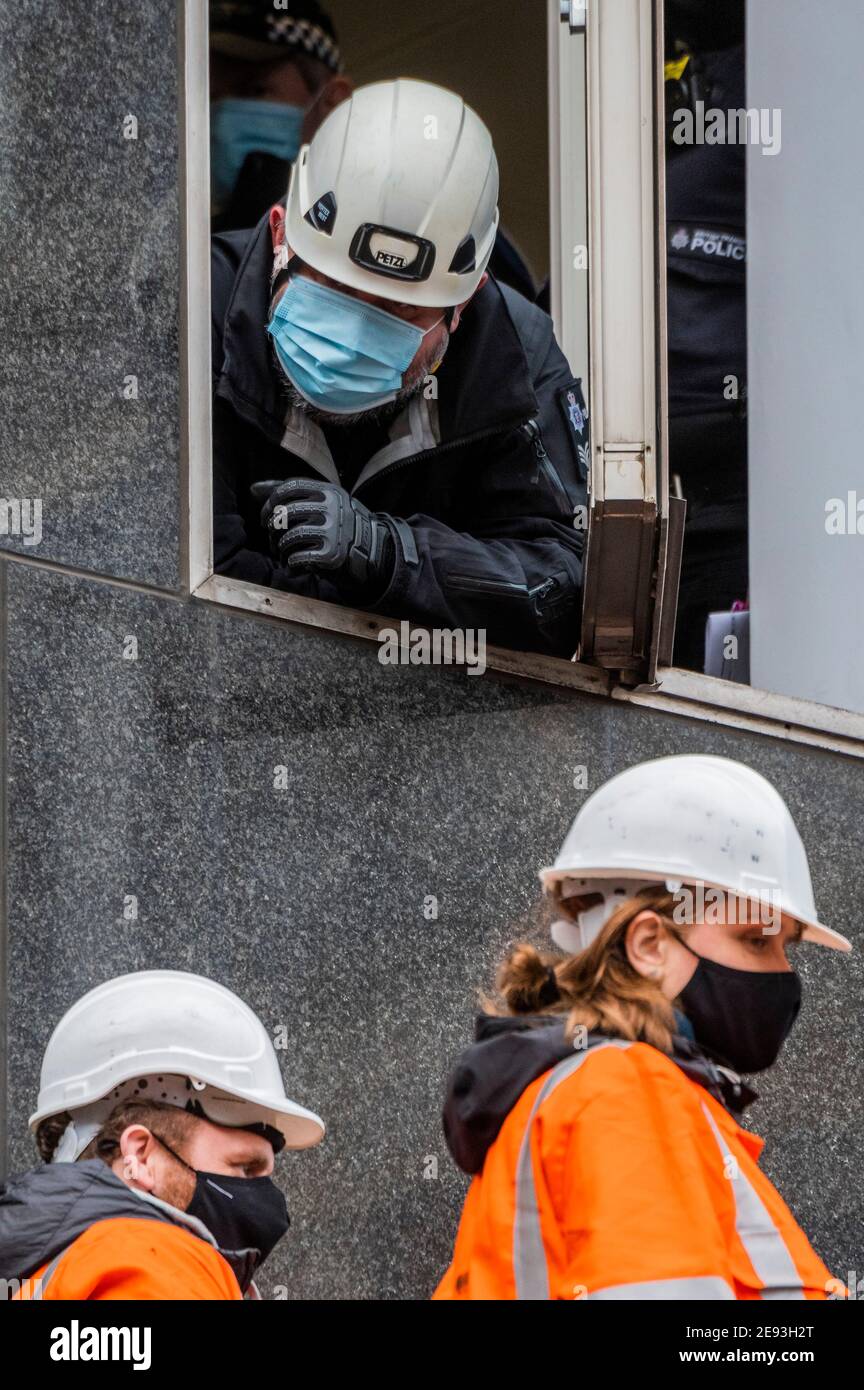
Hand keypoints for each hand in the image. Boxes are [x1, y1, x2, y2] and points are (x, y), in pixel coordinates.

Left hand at [250, 478, 395, 598]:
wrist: (376, 553)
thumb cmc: (343, 526)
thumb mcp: (325, 503)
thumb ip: (292, 495)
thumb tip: (253, 489)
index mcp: (329, 492)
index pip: (289, 487)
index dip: (271, 501)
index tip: (266, 515)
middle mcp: (332, 508)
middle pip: (286, 513)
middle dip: (272, 528)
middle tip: (273, 538)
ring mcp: (333, 532)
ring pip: (289, 537)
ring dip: (281, 548)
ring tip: (283, 553)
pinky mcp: (332, 555)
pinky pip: (298, 557)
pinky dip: (290, 563)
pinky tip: (293, 565)